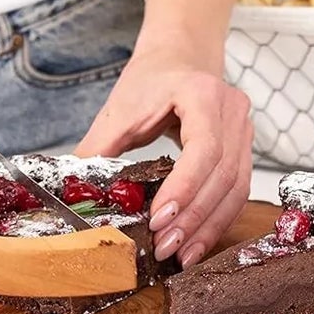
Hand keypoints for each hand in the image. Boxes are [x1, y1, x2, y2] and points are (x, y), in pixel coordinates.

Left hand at [75, 49, 252, 267]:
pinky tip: (196, 242)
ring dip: (208, 226)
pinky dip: (217, 219)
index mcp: (201, 93)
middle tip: (165, 248)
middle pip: (223, 174)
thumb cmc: (148, 81)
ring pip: (236, 188)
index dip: (184, 187)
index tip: (159, 219)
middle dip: (194, 217)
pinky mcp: (244, 148)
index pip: (204, 147)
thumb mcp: (118, 112)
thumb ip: (96, 150)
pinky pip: (237, 190)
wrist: (178, 58)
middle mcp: (232, 109)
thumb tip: (69, 191)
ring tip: (181, 255)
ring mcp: (244, 128)